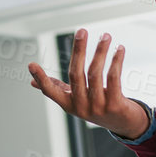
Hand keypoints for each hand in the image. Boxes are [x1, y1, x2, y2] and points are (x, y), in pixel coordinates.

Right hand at [27, 29, 149, 138]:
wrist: (124, 125)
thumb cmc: (96, 107)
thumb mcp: (75, 100)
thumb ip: (57, 89)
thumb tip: (32, 83)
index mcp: (68, 104)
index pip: (50, 91)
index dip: (41, 78)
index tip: (31, 64)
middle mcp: (81, 106)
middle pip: (76, 73)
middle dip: (79, 50)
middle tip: (82, 31)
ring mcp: (98, 107)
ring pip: (96, 73)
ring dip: (101, 51)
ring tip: (105, 36)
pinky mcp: (116, 105)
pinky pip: (113, 78)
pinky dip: (116, 61)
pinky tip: (119, 49)